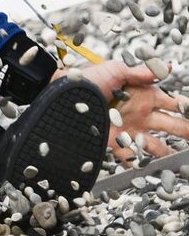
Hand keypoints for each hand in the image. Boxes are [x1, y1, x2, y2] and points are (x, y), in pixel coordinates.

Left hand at [55, 61, 188, 161]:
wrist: (59, 96)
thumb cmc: (86, 79)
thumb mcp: (115, 70)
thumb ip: (141, 71)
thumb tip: (169, 66)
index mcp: (144, 95)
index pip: (174, 104)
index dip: (188, 109)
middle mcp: (140, 114)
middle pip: (172, 126)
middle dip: (187, 132)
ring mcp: (128, 129)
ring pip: (156, 144)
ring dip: (169, 152)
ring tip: (183, 161)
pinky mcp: (113, 142)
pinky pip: (131, 156)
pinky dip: (142, 163)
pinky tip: (155, 169)